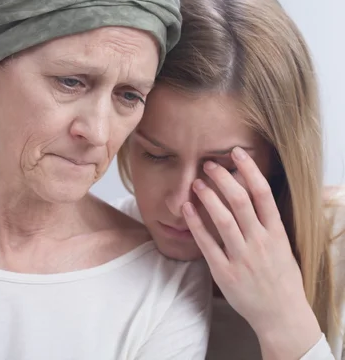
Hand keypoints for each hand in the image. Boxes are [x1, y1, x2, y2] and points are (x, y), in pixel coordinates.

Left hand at [182, 147, 321, 358]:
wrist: (281, 315)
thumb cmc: (281, 279)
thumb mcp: (282, 247)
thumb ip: (267, 223)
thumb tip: (253, 194)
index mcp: (276, 233)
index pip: (263, 194)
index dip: (250, 170)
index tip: (237, 153)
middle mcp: (260, 242)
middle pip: (240, 200)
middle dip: (224, 178)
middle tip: (209, 163)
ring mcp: (242, 257)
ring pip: (223, 219)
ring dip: (208, 197)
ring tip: (196, 182)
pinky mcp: (224, 271)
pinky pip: (207, 243)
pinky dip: (195, 223)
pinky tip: (186, 208)